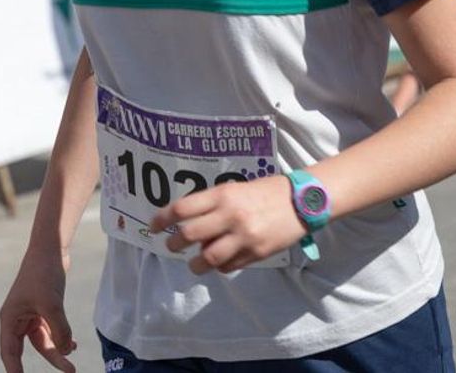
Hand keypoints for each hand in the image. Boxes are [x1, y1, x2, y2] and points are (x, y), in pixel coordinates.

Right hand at [0, 250, 76, 372]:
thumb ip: (59, 330)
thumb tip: (66, 351)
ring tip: (73, 358)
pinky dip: (61, 336)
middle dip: (50, 360)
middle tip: (69, 371)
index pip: (10, 353)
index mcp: (10, 319)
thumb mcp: (52, 305)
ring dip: (59, 348)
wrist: (51, 248)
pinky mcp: (43, 307)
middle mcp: (17, 319)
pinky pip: (51, 329)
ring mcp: (30, 313)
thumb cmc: (43, 274)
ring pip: (44, 340)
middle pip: (31, 348)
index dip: (15, 370)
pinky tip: (72, 344)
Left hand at [153, 175, 307, 274]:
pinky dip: (219, 267)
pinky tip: (220, 262)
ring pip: (206, 258)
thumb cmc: (267, 191)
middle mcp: (230, 215)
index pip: (183, 208)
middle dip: (175, 243)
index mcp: (224, 195)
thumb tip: (188, 220)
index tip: (153, 226)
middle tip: (173, 246)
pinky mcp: (256, 253)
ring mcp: (243, 236)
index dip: (163, 219)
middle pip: (189, 234)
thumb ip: (214, 203)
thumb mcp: (237, 188)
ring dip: (195, 264)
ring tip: (194, 264)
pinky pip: (228, 266)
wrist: (303, 200)